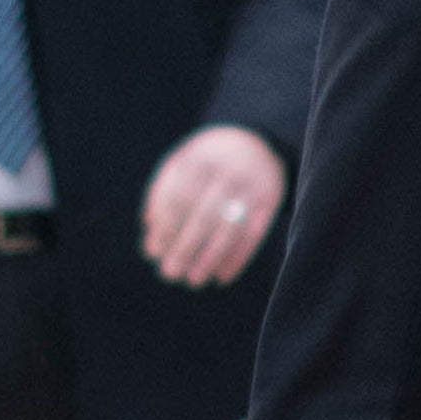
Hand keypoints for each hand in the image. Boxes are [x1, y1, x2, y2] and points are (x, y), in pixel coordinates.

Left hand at [141, 125, 287, 287]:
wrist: (256, 139)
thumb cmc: (208, 158)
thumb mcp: (183, 160)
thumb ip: (163, 189)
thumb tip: (149, 226)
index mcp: (201, 159)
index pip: (178, 199)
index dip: (165, 228)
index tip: (152, 252)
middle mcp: (228, 172)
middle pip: (203, 217)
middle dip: (184, 248)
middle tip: (168, 273)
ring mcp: (252, 187)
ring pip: (230, 230)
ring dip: (210, 259)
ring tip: (194, 280)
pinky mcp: (271, 200)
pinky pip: (254, 235)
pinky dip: (238, 259)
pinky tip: (222, 277)